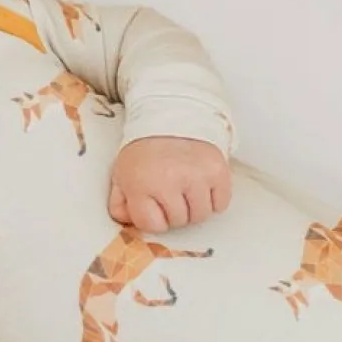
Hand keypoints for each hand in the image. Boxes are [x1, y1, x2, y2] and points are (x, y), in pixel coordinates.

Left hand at [109, 136, 230, 232]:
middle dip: (174, 212)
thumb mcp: (122, 174)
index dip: (154, 218)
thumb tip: (129, 224)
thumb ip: (120, 204)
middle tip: (171, 192)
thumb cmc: (146, 148)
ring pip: (201, 216)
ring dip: (194, 208)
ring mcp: (196, 176)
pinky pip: (220, 204)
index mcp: (141, 183)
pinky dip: (214, 200)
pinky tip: (202, 185)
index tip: (154, 205)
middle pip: (178, 222)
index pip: (153, 225)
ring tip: (186, 188)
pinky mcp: (217, 171)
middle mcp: (169, 180)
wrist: (170, 115)